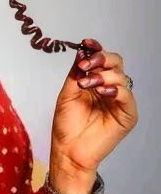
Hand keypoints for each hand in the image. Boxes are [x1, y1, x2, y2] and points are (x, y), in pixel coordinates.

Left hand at [49, 38, 137, 193]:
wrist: (68, 150)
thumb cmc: (66, 126)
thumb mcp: (67, 93)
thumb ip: (76, 73)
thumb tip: (82, 50)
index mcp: (95, 82)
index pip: (102, 60)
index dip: (97, 49)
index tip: (87, 42)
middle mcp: (109, 89)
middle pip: (116, 63)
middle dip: (101, 59)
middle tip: (86, 65)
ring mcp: (119, 101)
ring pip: (121, 76)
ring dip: (103, 76)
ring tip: (87, 84)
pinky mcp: (127, 115)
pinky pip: (127, 96)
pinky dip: (116, 89)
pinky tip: (102, 91)